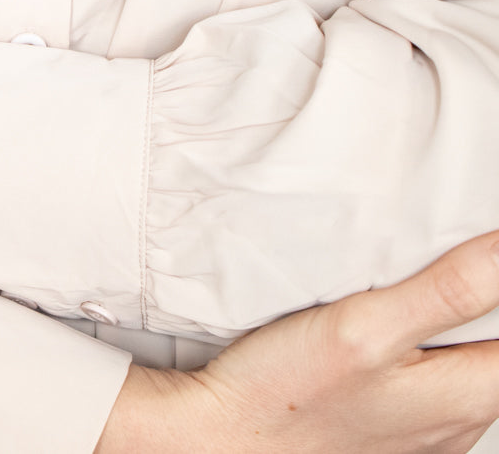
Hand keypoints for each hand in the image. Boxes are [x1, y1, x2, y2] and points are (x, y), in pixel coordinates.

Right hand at [97, 230, 498, 452]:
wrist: (218, 438)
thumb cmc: (281, 394)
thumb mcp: (361, 327)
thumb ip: (446, 290)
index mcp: (469, 394)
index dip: (495, 288)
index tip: (469, 253)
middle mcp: (458, 421)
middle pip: (492, 343)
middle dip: (474, 302)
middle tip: (428, 262)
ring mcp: (426, 431)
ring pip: (459, 362)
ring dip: (441, 325)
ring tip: (395, 292)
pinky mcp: (390, 429)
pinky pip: (424, 381)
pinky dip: (411, 348)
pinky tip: (372, 330)